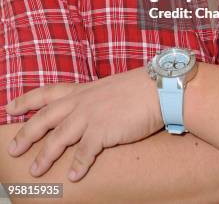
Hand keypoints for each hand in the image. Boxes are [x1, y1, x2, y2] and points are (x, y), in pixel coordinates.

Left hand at [5, 67, 162, 181]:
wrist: (157, 88)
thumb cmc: (137, 88)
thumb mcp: (107, 88)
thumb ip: (93, 98)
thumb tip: (87, 110)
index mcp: (82, 90)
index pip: (47, 93)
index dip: (27, 100)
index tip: (10, 107)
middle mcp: (82, 102)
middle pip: (45, 118)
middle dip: (26, 134)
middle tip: (13, 149)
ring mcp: (91, 116)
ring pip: (59, 138)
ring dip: (45, 156)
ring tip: (36, 171)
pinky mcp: (103, 130)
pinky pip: (85, 152)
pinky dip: (78, 165)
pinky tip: (74, 177)